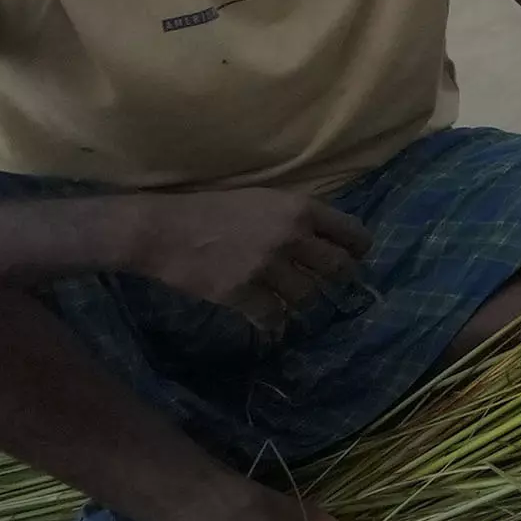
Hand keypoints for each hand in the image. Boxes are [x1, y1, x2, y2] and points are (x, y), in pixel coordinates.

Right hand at [120, 188, 365, 325]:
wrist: (162, 231)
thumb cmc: (211, 209)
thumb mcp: (263, 199)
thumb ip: (297, 216)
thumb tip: (326, 236)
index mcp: (299, 209)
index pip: (351, 232)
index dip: (358, 248)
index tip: (356, 256)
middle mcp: (290, 237)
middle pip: (338, 268)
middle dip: (339, 277)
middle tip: (332, 282)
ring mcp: (266, 267)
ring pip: (308, 296)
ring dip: (302, 300)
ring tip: (293, 298)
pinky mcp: (242, 293)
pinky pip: (273, 317)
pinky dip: (273, 321)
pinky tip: (269, 320)